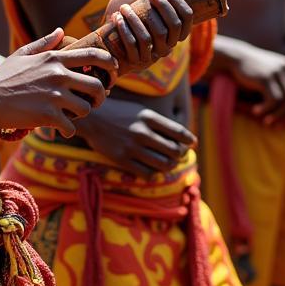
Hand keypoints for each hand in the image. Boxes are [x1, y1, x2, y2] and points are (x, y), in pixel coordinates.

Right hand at [0, 29, 117, 137]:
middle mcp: (58, 74)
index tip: (113, 70)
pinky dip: (68, 130)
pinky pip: (71, 127)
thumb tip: (61, 31)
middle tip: (96, 102)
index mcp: (54, 58)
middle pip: (96, 86)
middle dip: (100, 96)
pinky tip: (60, 129)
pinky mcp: (48, 115)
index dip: (109, 63)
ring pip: (86, 108)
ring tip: (73, 115)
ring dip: (83, 114)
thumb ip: (45, 43)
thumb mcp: (23, 54)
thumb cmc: (2, 76)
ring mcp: (54, 95)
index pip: (93, 55)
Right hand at [78, 98, 196, 176]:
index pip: (178, 131)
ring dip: (169, 167)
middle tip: (179, 155)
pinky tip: (153, 171)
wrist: (92, 118)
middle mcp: (142, 132)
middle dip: (181, 155)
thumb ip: (158, 122)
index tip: (192, 143)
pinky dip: (154, 175)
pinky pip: (146, 173)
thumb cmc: (119, 113)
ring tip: (168, 164)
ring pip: (163, 164)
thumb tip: (179, 138)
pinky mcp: (122, 159)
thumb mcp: (140, 110)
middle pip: (174, 150)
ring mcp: (132, 146)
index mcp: (149, 117)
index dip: (189, 140)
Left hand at [103, 0, 193, 67]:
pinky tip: (116, 18)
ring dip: (137, 18)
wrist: (102, 31)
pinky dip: (125, 30)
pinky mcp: (138, 61)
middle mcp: (169, 43)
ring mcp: (154, 54)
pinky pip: (135, 46)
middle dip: (162, 6)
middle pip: (175, 25)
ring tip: (124, 6)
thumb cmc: (123, 6)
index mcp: (173, 27)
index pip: (187, 16)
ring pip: (155, 35)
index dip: (177, 1)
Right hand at [224, 45, 284, 123]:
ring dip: (276, 114)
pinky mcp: (265, 78)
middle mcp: (284, 68)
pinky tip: (256, 110)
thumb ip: (279, 87)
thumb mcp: (266, 76)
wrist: (233, 57)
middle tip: (275, 123)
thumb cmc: (248, 70)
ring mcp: (275, 72)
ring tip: (265, 120)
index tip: (282, 116)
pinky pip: (274, 100)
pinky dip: (266, 109)